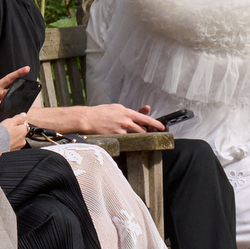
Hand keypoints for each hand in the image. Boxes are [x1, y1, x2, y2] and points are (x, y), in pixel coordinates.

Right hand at [44, 103, 162, 135]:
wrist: (87, 118)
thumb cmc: (102, 113)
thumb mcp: (118, 108)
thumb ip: (132, 111)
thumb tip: (146, 110)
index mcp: (127, 112)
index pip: (145, 118)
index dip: (155, 124)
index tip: (162, 127)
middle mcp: (125, 121)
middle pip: (142, 129)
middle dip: (148, 132)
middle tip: (152, 134)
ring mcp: (120, 129)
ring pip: (135, 135)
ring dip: (139, 137)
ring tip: (140, 137)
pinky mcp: (115, 136)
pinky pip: (126, 140)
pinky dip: (128, 140)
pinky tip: (126, 140)